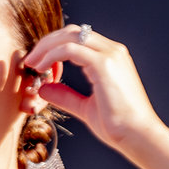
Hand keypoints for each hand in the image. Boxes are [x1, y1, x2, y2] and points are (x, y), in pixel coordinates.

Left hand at [20, 23, 162, 154]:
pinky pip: (70, 49)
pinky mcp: (104, 64)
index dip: (55, 47)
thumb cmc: (118, 126)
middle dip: (47, 42)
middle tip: (31, 59)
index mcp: (112, 58)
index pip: (79, 39)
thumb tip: (44, 88)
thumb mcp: (86, 107)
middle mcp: (113, 51)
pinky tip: (41, 68)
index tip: (39, 64)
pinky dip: (51, 55)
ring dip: (46, 47)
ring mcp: (110, 55)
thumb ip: (66, 95)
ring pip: (70, 35)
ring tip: (32, 63)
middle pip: (72, 31)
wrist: (138, 136)